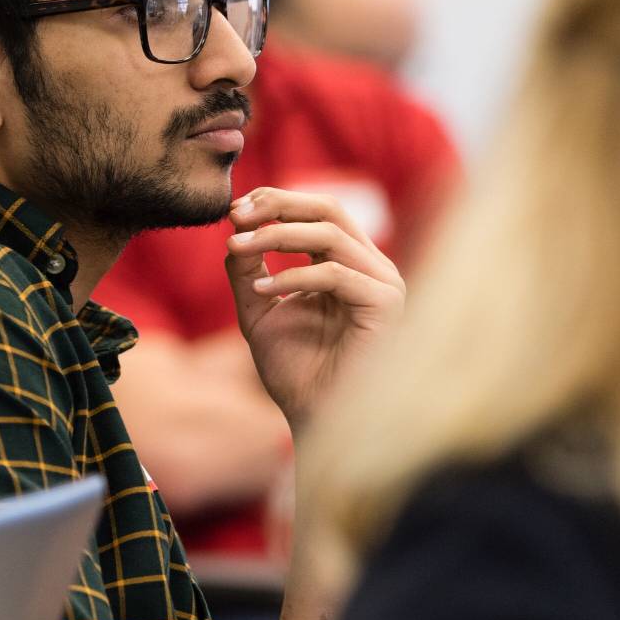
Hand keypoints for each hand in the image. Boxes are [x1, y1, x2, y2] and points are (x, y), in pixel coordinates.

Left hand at [223, 187, 405, 431]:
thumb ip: (248, 270)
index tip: (233, 211)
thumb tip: (234, 228)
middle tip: (236, 215)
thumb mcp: (259, 310)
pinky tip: (261, 289)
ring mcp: (384, 283)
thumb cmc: (294, 371)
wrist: (314, 418)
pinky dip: (293, 276)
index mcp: (347, 262)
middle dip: (278, 205)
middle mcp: (371, 266)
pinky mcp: (386, 305)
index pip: (317, 211)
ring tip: (238, 248)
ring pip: (330, 234)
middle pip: (330, 208)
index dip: (275, 202)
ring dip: (277, 236)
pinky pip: (336, 273)